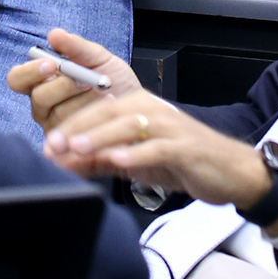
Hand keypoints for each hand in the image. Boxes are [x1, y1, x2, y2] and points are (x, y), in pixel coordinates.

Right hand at [9, 28, 141, 135]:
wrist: (141, 112)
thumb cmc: (115, 83)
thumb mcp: (99, 58)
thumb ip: (76, 47)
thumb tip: (54, 34)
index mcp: (42, 82)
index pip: (18, 79)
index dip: (30, 72)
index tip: (51, 64)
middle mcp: (44, 108)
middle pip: (38, 98)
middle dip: (64, 86)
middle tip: (88, 79)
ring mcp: (56, 131)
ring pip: (58, 117)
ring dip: (84, 103)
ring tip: (107, 95)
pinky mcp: (71, 151)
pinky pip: (73, 140)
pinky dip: (90, 125)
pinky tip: (105, 115)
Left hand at [43, 88, 275, 216]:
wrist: (228, 171)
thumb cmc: (180, 162)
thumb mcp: (136, 161)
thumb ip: (103, 159)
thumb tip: (66, 164)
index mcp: (139, 107)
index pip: (98, 109)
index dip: (72, 124)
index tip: (49, 143)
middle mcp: (153, 110)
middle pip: (109, 112)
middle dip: (79, 128)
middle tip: (54, 145)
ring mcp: (170, 126)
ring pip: (130, 126)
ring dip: (101, 137)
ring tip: (77, 148)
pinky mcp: (185, 146)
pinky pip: (157, 147)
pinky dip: (136, 153)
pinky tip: (118, 161)